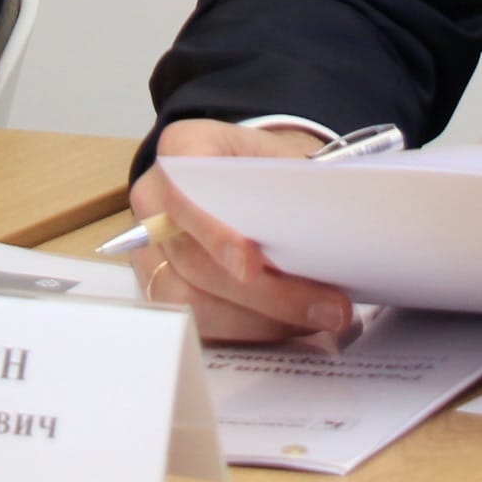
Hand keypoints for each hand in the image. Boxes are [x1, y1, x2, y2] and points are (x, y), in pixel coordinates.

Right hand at [124, 119, 355, 341]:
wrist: (252, 181)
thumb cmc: (267, 168)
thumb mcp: (285, 158)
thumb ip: (296, 186)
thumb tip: (328, 223)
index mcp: (181, 150)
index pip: (182, 187)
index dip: (212, 229)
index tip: (251, 264)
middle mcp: (155, 200)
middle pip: (195, 259)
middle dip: (265, 292)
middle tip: (325, 306)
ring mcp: (153, 249)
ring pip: (194, 301)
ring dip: (261, 320)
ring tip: (317, 319)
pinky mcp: (164, 289)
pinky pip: (200, 325)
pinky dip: (250, 330)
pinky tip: (291, 325)